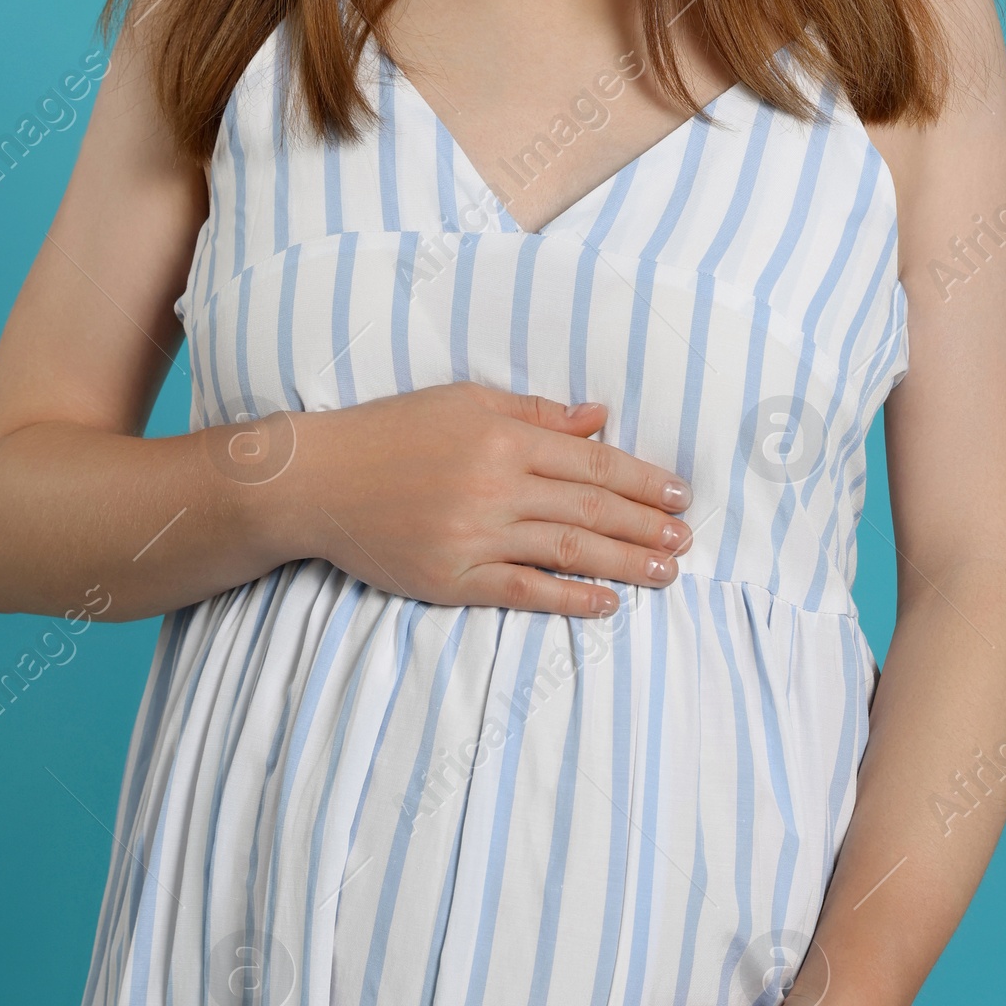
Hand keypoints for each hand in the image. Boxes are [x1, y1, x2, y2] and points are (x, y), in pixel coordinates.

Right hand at [254, 387, 692, 615]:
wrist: (318, 480)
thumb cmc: (391, 432)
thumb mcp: (464, 401)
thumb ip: (536, 412)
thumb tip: (599, 417)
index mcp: (503, 436)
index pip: (591, 460)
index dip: (641, 479)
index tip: (678, 495)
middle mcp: (496, 484)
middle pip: (590, 507)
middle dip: (646, 526)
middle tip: (687, 541)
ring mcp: (475, 534)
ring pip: (568, 550)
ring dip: (625, 564)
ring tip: (666, 573)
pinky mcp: (453, 577)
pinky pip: (524, 591)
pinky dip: (570, 598)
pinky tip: (606, 603)